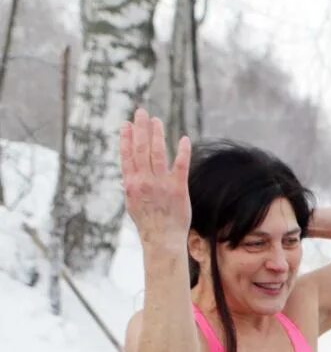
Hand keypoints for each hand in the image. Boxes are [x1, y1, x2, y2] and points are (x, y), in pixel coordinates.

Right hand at [119, 107, 190, 247]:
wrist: (162, 239)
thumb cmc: (148, 223)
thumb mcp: (132, 203)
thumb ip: (131, 185)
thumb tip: (127, 173)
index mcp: (131, 183)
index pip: (127, 155)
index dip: (126, 138)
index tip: (126, 124)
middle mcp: (144, 181)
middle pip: (140, 149)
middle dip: (140, 129)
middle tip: (141, 113)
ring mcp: (161, 184)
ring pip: (158, 153)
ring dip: (156, 134)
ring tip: (156, 121)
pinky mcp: (178, 189)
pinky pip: (181, 165)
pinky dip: (182, 151)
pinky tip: (184, 139)